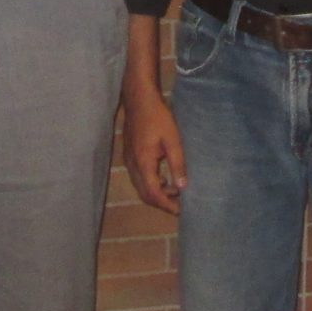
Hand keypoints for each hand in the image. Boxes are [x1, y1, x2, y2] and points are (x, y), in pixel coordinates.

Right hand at [121, 87, 187, 213]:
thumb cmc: (158, 117)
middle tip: (180, 204)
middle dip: (161, 202)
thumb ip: (177, 164)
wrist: (139, 100)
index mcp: (143, 163)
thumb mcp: (173, 140)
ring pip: (140, 187)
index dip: (167, 205)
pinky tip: (164, 178)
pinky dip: (150, 183)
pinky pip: (138, 178)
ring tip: (175, 191)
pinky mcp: (129, 156)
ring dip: (156, 193)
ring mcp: (128, 161)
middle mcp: (132, 166)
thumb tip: (183, 187)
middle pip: (144, 194)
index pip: (153, 194)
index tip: (181, 210)